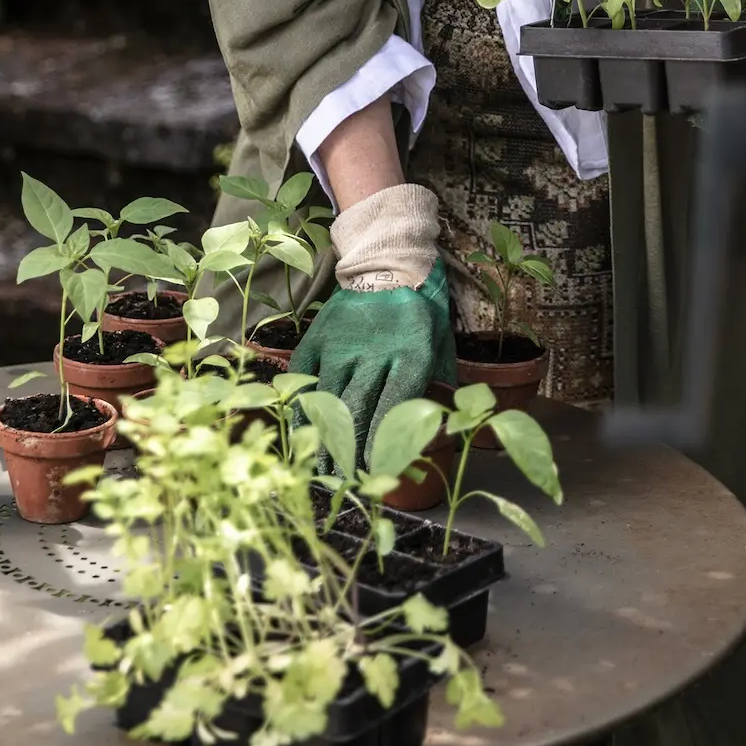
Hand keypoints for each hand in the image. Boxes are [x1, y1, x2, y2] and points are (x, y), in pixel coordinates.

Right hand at [289, 256, 455, 462]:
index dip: (381, 445)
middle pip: (359, 411)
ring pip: (329, 400)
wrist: (387, 264)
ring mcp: (343, 345)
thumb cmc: (420, 313)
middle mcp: (375, 353)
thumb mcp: (441, 343)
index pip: (393, 409)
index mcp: (412, 355)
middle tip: (344, 482)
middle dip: (350, 452)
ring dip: (324, 439)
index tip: (374, 473)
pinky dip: (303, 407)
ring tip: (321, 469)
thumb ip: (440, 383)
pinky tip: (303, 432)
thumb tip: (442, 429)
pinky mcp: (319, 338)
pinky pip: (306, 378)